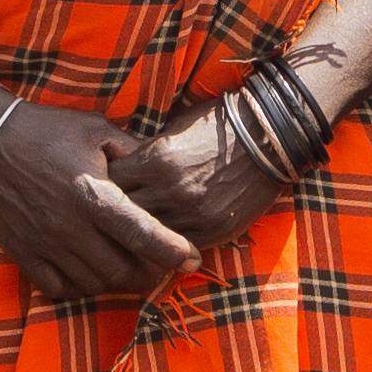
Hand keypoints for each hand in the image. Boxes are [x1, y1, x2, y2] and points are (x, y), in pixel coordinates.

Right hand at [0, 96, 194, 310]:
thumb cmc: (47, 129)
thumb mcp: (97, 129)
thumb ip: (134, 154)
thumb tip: (163, 174)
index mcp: (92, 193)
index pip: (142, 234)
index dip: (172, 252)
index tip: (191, 259)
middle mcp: (69, 226)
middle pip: (122, 270)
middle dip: (150, 274)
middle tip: (161, 266)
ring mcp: (43, 244)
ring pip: (93, 283)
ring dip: (117, 281)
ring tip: (129, 268)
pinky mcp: (22, 252)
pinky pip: (57, 288)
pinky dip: (79, 288)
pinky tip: (90, 273)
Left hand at [104, 97, 289, 260]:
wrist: (268, 136)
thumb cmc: (218, 124)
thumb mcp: (175, 128)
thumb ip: (146, 152)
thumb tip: (120, 166)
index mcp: (155, 160)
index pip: (109, 183)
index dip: (103, 185)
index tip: (103, 186)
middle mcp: (170, 190)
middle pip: (122, 214)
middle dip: (114, 214)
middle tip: (107, 216)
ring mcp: (192, 213)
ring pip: (147, 236)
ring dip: (139, 234)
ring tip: (130, 234)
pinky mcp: (213, 230)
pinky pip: (178, 247)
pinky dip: (166, 245)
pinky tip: (159, 242)